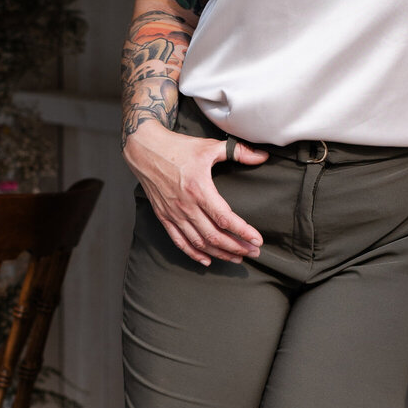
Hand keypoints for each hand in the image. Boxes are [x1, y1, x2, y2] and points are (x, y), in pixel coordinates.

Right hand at [124, 121, 267, 265]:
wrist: (145, 150)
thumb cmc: (178, 147)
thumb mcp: (209, 147)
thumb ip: (238, 152)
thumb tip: (262, 156)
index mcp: (199, 189)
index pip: (225, 218)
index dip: (243, 232)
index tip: (257, 240)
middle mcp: (186, 206)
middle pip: (215, 236)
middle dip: (236, 247)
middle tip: (253, 252)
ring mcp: (174, 213)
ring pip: (199, 242)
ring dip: (219, 253)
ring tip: (236, 258)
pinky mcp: (164, 216)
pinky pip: (179, 241)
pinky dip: (193, 253)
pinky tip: (206, 260)